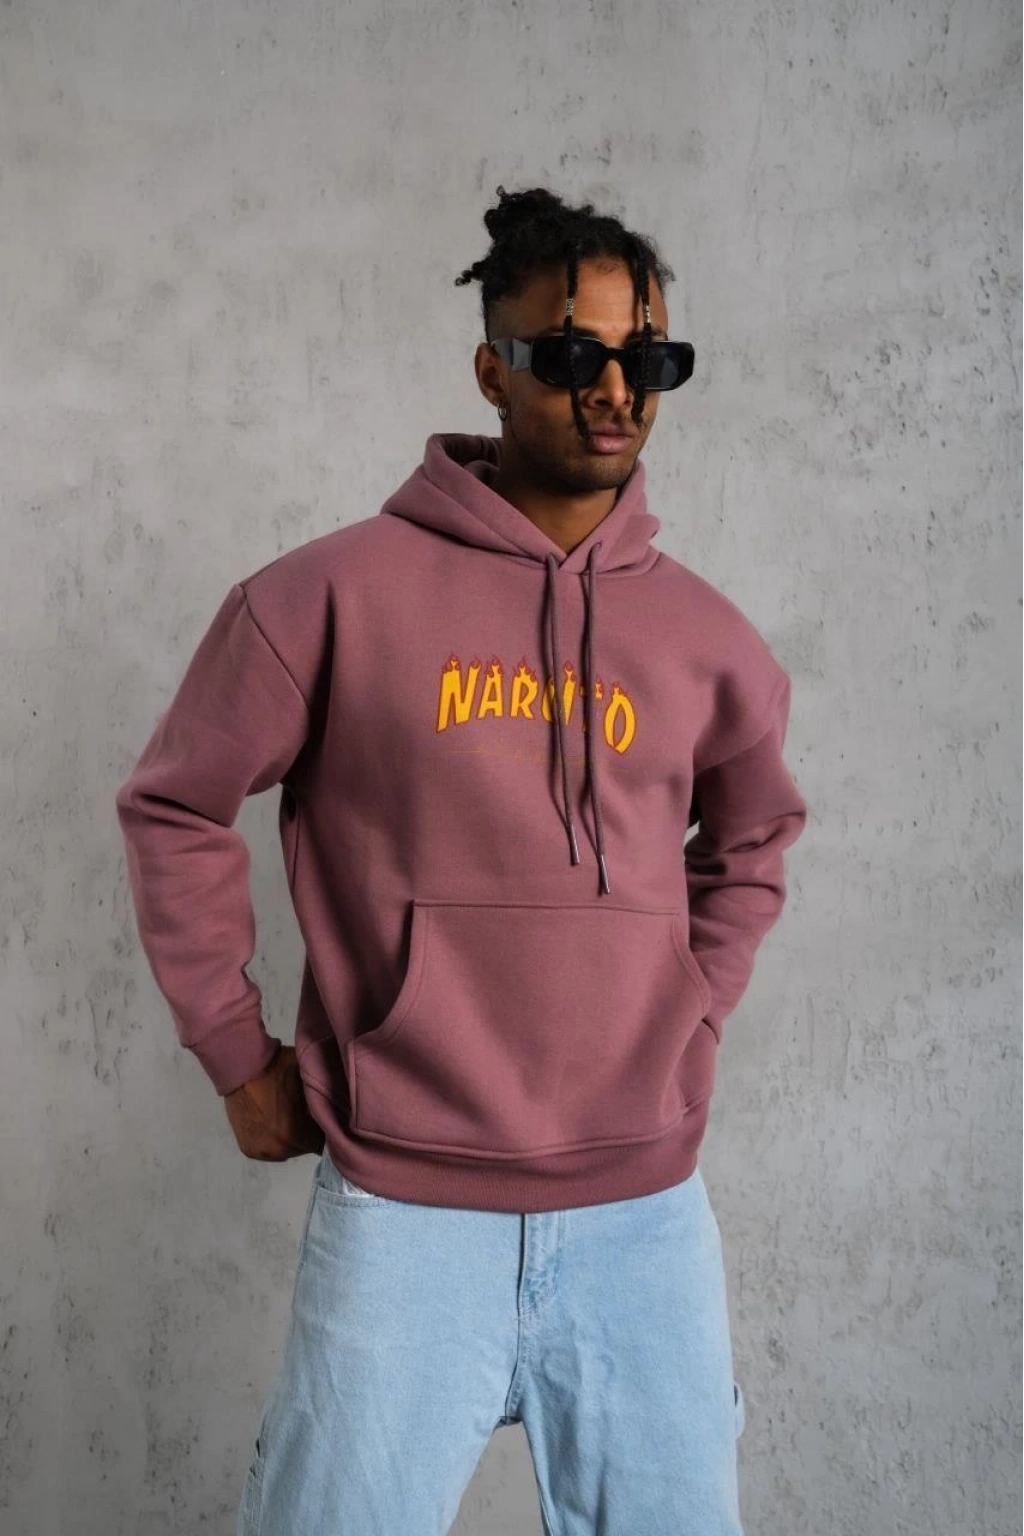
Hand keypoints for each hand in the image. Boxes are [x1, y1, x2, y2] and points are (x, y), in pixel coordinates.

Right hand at [224, 1044, 325, 1160]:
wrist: (242, 1067)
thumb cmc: (279, 1069)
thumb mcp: (309, 1079)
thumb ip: (324, 1099)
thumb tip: (339, 1110)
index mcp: (297, 1134)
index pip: (323, 1143)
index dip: (326, 1130)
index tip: (325, 1119)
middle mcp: (279, 1149)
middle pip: (305, 1148)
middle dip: (308, 1134)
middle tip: (306, 1115)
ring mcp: (262, 1151)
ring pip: (288, 1151)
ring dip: (291, 1139)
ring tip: (290, 1118)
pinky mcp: (249, 1149)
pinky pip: (270, 1151)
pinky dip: (274, 1140)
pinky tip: (274, 1123)